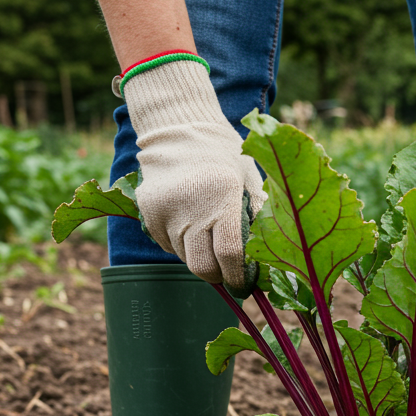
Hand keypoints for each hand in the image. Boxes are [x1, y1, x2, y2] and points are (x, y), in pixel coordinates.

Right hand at [123, 60, 263, 287]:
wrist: (180, 130)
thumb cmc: (225, 157)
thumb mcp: (250, 181)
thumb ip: (258, 219)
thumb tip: (268, 263)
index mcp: (222, 196)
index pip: (229, 253)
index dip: (238, 277)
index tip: (244, 286)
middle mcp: (190, 206)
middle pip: (202, 267)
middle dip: (218, 276)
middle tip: (229, 272)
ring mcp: (164, 210)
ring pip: (184, 258)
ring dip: (200, 256)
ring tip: (209, 234)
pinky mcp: (148, 213)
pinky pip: (168, 245)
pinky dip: (182, 244)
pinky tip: (190, 222)